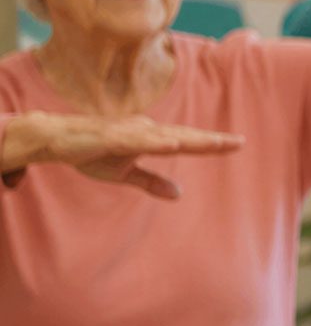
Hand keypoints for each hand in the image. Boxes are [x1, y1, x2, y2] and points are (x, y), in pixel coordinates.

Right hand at [4, 112, 243, 198]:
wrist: (54, 139)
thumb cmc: (91, 152)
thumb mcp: (124, 173)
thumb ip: (151, 182)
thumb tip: (179, 194)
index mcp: (151, 138)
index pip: (187, 142)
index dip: (211, 143)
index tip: (238, 144)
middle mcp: (145, 131)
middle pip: (184, 136)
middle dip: (211, 140)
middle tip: (239, 142)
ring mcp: (129, 132)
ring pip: (166, 136)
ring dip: (190, 139)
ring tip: (216, 142)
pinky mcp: (111, 137)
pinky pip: (137, 140)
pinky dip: (156, 142)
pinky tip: (173, 143)